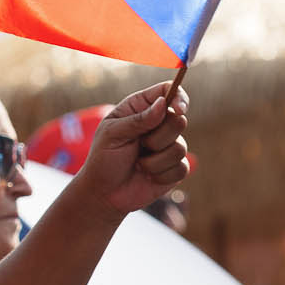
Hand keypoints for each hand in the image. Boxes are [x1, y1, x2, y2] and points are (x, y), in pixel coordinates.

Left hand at [71, 85, 190, 216]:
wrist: (104, 193)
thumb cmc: (104, 159)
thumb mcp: (113, 134)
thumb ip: (138, 119)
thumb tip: (163, 104)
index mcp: (141, 108)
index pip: (168, 91)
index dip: (178, 97)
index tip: (177, 109)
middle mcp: (159, 124)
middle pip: (178, 120)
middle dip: (158, 137)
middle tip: (139, 145)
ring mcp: (169, 146)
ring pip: (180, 147)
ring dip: (155, 160)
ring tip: (138, 163)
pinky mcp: (175, 168)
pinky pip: (181, 167)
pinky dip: (161, 174)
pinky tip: (148, 176)